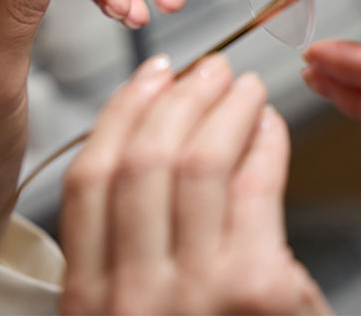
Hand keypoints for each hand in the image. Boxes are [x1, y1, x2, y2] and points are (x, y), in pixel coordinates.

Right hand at [60, 54, 328, 314]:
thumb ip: (129, 260)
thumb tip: (161, 158)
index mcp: (88, 304)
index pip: (89, 180)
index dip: (121, 116)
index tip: (148, 79)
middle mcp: (128, 296)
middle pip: (141, 161)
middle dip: (177, 99)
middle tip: (206, 69)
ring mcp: (191, 294)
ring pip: (196, 163)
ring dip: (223, 109)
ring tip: (244, 86)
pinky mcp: (255, 292)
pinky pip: (255, 189)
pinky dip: (266, 145)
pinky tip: (273, 128)